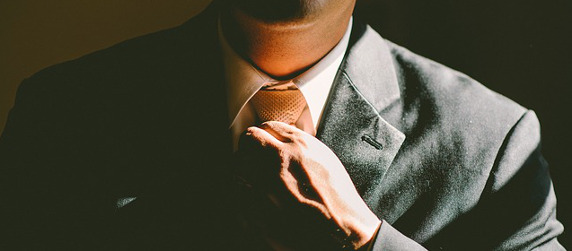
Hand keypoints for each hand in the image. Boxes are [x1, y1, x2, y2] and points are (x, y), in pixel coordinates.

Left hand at [235, 121, 380, 249]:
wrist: (340, 231)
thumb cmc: (337, 199)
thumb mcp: (325, 159)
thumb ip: (299, 145)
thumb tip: (281, 139)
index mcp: (298, 146)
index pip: (267, 126)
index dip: (265, 135)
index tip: (264, 141)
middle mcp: (278, 160)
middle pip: (248, 141)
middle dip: (250, 147)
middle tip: (255, 157)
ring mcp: (263, 184)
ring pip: (238, 165)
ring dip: (245, 169)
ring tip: (257, 180)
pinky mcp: (254, 207)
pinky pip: (237, 191)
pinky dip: (244, 192)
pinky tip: (258, 199)